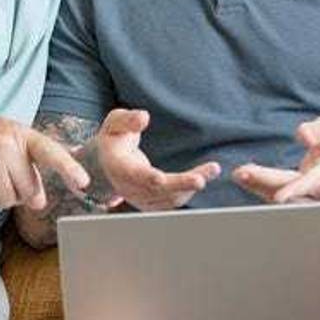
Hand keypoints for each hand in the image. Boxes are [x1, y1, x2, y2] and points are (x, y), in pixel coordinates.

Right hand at [0, 108, 88, 210]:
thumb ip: (28, 166)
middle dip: (19, 192)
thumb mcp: (8, 138)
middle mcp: (6, 145)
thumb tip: (40, 202)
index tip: (83, 182)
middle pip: (27, 189)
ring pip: (7, 199)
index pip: (50, 152)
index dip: (68, 168)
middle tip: (4, 178)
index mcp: (21, 134)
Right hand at [92, 108, 220, 210]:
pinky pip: (173, 200)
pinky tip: (205, 174)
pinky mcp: (152, 202)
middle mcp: (129, 187)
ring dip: (191, 185)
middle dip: (180, 185)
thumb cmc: (114, 138)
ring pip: (169, 198)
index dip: (146, 178)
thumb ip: (128, 119)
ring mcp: (141, 198)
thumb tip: (143, 117)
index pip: (133, 175)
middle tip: (201, 180)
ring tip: (212, 169)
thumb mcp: (115, 123)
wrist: (107, 162)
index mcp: (119, 167)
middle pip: (157, 190)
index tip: (159, 178)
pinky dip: (189, 190)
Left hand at [233, 115, 319, 203]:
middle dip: (265, 183)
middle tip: (241, 172)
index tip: (280, 197)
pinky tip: (245, 179)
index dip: (296, 189)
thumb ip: (319, 129)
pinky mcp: (300, 198)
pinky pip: (279, 196)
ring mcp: (310, 196)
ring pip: (283, 197)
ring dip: (258, 187)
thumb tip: (304, 136)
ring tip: (238, 174)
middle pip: (290, 190)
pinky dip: (260, 188)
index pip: (313, 182)